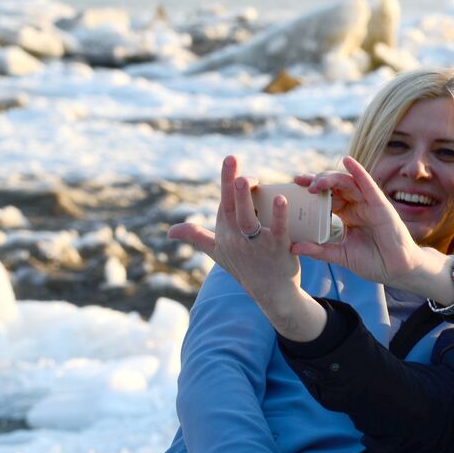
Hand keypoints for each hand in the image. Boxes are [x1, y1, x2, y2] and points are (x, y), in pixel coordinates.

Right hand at [169, 156, 326, 340]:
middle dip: (232, 185)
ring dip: (247, 199)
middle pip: (234, 208)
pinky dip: (279, 215)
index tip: (230, 158)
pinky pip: (278, 230)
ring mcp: (258, 244)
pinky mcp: (278, 249)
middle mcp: (238, 237)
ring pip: (249, 219)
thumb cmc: (244, 269)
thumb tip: (170, 231)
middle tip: (233, 162)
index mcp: (226, 232)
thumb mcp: (217, 252)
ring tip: (247, 180)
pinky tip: (282, 199)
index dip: (226, 179)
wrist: (270, 293)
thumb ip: (197, 237)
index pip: (224, 202)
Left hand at [292, 157, 448, 297]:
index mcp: (347, 214)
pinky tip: (348, 161)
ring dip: (331, 179)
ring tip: (316, 182)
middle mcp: (357, 205)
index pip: (326, 197)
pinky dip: (359, 172)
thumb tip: (292, 247)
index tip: (293, 188)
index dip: (311, 191)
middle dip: (317, 182)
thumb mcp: (341, 255)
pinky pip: (368, 185)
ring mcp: (369, 203)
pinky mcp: (381, 205)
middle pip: (334, 187)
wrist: (396, 271)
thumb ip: (319, 250)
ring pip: (348, 183)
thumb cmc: (373, 262)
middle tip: (299, 182)